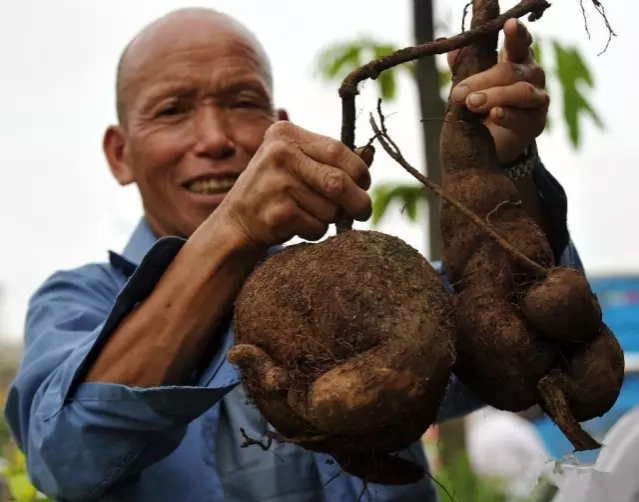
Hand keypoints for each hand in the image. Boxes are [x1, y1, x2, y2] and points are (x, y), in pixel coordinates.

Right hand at [218, 121, 373, 247]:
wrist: (236, 221)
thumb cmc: (276, 188)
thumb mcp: (296, 161)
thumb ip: (329, 158)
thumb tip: (371, 154)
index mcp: (285, 133)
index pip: (338, 150)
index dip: (359, 171)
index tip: (364, 184)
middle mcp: (278, 154)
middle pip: (339, 182)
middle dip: (357, 201)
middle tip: (362, 210)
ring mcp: (276, 185)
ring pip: (331, 208)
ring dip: (330, 217)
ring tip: (310, 213)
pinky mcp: (278, 214)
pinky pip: (318, 227)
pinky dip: (316, 231)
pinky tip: (297, 225)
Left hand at [448, 18, 548, 162]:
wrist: (491, 143)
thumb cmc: (481, 106)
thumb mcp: (469, 86)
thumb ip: (463, 68)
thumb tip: (452, 50)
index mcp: (515, 59)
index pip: (519, 42)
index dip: (516, 33)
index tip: (508, 25)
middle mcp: (531, 75)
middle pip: (511, 70)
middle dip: (483, 80)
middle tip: (459, 93)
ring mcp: (537, 97)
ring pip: (521, 92)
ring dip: (495, 96)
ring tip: (473, 103)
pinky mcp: (536, 121)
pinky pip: (523, 117)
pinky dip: (508, 115)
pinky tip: (495, 114)